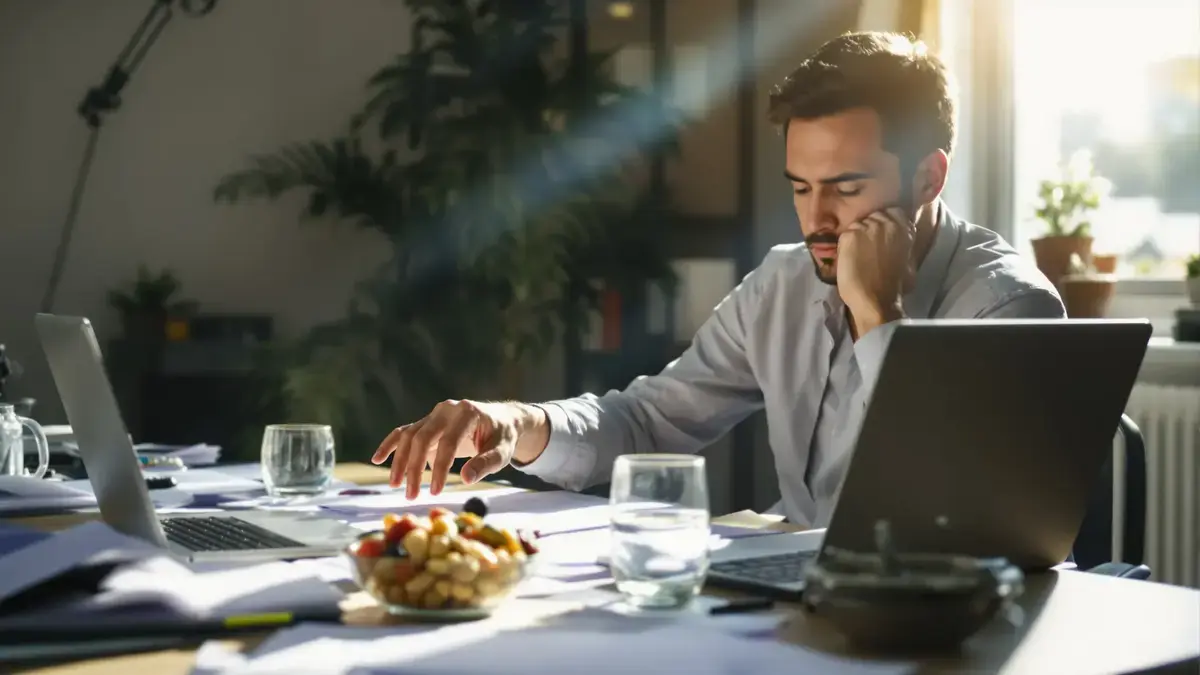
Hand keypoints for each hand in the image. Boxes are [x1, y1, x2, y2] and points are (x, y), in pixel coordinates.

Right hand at [370, 400, 548, 498]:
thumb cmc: (503, 437)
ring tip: (395, 485)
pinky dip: (390, 444)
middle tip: (411, 495)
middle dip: (414, 468)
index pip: (447, 442)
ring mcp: (434, 415)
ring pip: (409, 436)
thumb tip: (466, 479)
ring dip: (400, 461)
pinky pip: (404, 432)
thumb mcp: (502, 451)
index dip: (439, 468)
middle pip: (422, 438)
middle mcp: (446, 410)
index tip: (435, 491)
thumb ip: (486, 463)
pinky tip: (377, 459)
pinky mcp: (427, 423)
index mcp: (466, 413)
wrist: (502, 420)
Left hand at [837, 206, 914, 334]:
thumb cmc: (895, 287)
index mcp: (904, 229)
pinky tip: (848, 257)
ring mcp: (866, 228)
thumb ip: (903, 244)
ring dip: (857, 236)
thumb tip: (900, 239)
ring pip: (858, 225)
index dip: (886, 220)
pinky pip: (846, 234)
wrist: (875, 299)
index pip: (893, 211)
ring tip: (856, 252)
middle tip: (867, 244)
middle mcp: (885, 223)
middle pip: (874, 216)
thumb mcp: (908, 261)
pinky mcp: (849, 236)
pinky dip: (845, 245)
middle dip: (871, 227)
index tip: (882, 231)